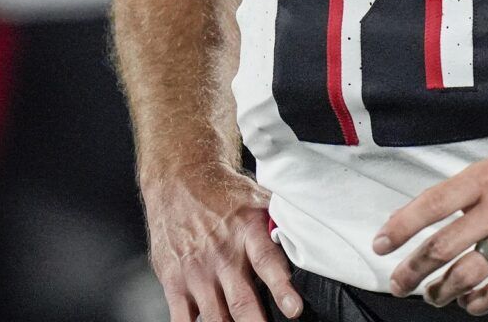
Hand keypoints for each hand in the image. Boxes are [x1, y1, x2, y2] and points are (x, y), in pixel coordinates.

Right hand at [143, 165, 301, 321]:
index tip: (293, 309)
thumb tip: (312, 232)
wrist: (180, 180)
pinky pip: (182, 319)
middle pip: (242, 301)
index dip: (282, 288)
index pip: (267, 262)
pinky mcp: (174, 282)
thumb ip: (281, 220)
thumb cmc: (222, 193)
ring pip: (216, 317)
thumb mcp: (256, 197)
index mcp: (247, 232)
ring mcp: (196, 271)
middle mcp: (221, 254)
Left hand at [374, 131, 487, 313]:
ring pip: (468, 273)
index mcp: (486, 179)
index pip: (431, 205)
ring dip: (442, 291)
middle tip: (399, 282)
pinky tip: (471, 304)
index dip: (400, 227)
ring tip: (434, 296)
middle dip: (413, 269)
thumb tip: (423, 216)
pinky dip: (480, 303)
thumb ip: (466, 191)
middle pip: (443, 246)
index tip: (381, 245)